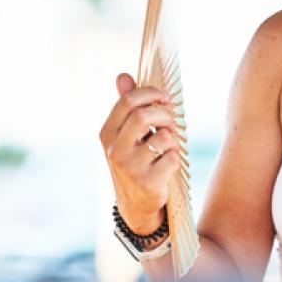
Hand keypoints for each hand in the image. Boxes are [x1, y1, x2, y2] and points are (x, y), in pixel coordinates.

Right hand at [99, 73, 179, 234]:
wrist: (136, 205)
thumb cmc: (134, 161)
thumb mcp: (125, 135)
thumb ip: (125, 106)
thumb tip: (123, 76)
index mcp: (106, 133)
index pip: (127, 101)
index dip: (151, 93)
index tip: (166, 98)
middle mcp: (114, 150)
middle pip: (143, 115)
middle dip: (164, 114)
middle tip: (170, 121)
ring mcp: (130, 167)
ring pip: (162, 137)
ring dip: (171, 139)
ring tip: (166, 147)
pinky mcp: (148, 182)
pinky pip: (172, 157)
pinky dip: (175, 158)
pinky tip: (166, 165)